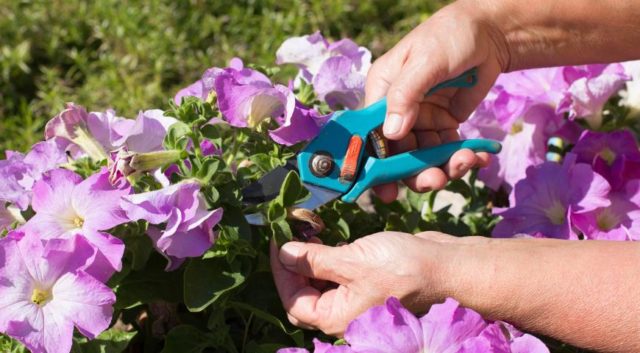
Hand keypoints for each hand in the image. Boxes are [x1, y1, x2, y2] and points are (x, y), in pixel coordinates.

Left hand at [270, 231, 486, 334]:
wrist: (448, 267)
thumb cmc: (405, 270)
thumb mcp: (352, 262)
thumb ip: (314, 260)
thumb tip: (285, 254)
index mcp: (336, 318)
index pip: (293, 300)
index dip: (281, 270)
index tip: (278, 240)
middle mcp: (344, 312)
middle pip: (304, 293)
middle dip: (294, 264)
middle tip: (291, 234)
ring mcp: (357, 297)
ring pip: (321, 281)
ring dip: (311, 257)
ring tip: (308, 230)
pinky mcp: (368, 281)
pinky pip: (339, 272)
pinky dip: (329, 256)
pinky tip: (328, 237)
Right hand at [365, 0, 509, 201]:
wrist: (490, 34)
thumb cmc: (450, 36)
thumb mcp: (426, 60)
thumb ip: (407, 94)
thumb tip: (392, 132)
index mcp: (381, 92)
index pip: (370, 134)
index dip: (374, 165)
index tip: (385, 191)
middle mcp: (396, 111)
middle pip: (397, 154)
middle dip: (416, 172)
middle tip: (437, 180)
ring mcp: (421, 121)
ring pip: (424, 158)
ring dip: (444, 167)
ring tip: (468, 162)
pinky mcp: (444, 127)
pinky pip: (447, 151)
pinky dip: (463, 158)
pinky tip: (479, 157)